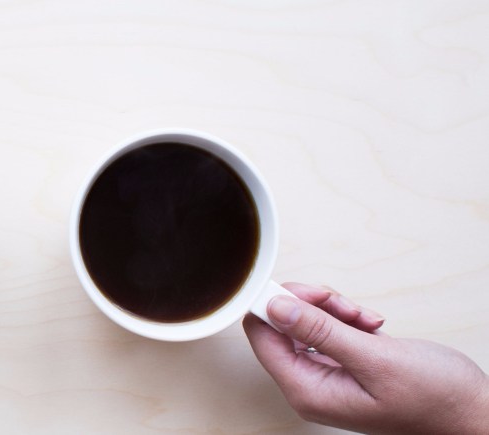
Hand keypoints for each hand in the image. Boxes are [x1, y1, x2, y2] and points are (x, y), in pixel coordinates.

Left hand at [243, 283, 488, 433]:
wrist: (472, 411)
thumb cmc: (434, 399)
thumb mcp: (374, 359)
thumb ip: (320, 331)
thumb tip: (276, 307)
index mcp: (307, 390)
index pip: (262, 337)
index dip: (273, 306)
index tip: (300, 290)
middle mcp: (311, 384)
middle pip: (282, 325)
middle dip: (312, 306)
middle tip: (345, 306)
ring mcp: (328, 374)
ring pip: (308, 322)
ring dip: (335, 310)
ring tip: (367, 320)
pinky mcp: (346, 363)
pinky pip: (330, 329)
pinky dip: (349, 319)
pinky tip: (372, 326)